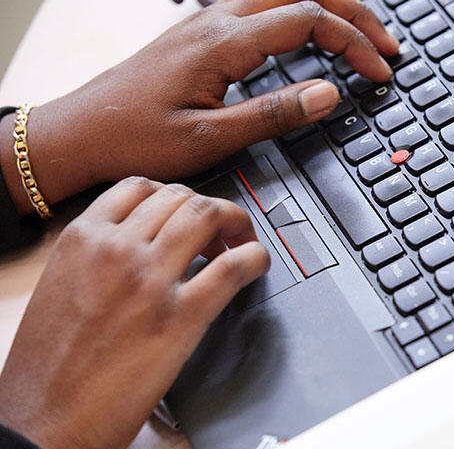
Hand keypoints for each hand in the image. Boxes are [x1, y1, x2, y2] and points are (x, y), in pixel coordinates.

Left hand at [0, 0, 398, 214]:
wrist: (81, 131)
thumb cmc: (135, 137)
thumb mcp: (209, 137)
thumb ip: (274, 113)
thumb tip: (329, 93)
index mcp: (224, 42)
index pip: (309, 21)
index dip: (354, 43)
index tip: (379, 72)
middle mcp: (218, 20)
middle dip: (354, 14)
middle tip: (387, 44)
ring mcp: (208, 20)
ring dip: (327, 3)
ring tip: (357, 31)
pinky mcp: (201, 31)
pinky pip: (260, 0)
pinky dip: (297, 5)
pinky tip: (305, 27)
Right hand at [0, 177, 269, 447]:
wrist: (42, 422)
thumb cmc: (46, 367)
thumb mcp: (61, 287)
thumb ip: (97, 257)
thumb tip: (139, 245)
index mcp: (82, 240)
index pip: (141, 187)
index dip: (174, 196)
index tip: (185, 210)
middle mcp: (117, 249)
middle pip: (182, 197)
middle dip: (207, 208)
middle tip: (218, 230)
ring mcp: (151, 280)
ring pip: (208, 216)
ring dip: (233, 222)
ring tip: (238, 242)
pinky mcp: (181, 316)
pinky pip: (232, 266)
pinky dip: (254, 256)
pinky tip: (256, 264)